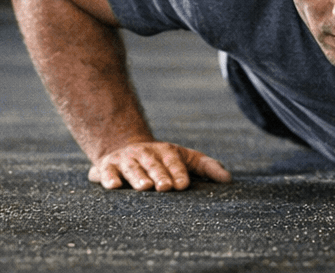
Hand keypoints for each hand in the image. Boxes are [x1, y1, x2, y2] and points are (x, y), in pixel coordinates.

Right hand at [88, 140, 230, 191]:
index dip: (179, 172)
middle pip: (154, 165)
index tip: (183, 185)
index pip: (174, 162)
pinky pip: (106, 172)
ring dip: (138, 177)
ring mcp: (126, 159)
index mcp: (166, 152)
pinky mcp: (106, 167)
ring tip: (144, 187)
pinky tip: (113, 186)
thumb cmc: (163, 160)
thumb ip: (207, 167)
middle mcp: (146, 153)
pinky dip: (108, 178)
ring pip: (132, 168)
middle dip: (160, 175)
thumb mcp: (186, 159)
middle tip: (165, 187)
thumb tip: (228, 180)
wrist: (124, 147)